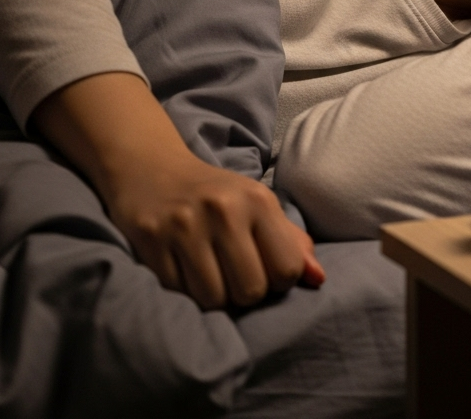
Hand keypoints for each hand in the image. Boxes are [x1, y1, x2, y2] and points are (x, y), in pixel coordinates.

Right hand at [107, 146, 324, 308]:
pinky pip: (177, 294)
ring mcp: (185, 226)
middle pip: (251, 291)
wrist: (155, 170)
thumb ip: (292, 243)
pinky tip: (183, 268)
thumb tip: (318, 280)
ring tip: (209, 273)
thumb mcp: (260, 207)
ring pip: (214, 299)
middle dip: (245, 294)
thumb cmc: (218, 196)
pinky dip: (184, 292)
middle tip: (233, 274)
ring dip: (214, 296)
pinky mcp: (152, 240)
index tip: (264, 269)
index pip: (286, 270)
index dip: (278, 281)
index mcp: (258, 201)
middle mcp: (224, 210)